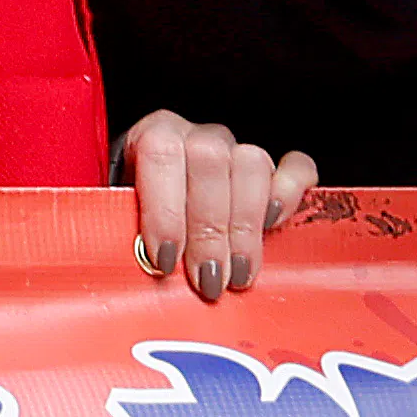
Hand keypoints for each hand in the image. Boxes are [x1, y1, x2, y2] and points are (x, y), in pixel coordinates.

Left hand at [116, 110, 326, 297]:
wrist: (157, 199)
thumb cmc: (137, 212)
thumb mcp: (119, 215)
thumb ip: (125, 229)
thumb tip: (134, 263)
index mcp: (151, 135)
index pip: (159, 153)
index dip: (164, 210)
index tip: (165, 260)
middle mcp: (196, 136)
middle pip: (209, 163)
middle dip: (208, 231)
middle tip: (208, 280)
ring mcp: (238, 148)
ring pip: (251, 164)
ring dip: (245, 226)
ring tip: (238, 273)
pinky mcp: (275, 166)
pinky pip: (296, 167)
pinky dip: (289, 194)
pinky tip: (274, 225)